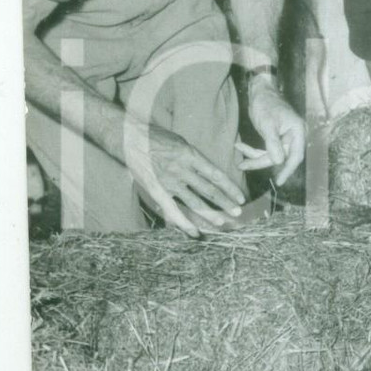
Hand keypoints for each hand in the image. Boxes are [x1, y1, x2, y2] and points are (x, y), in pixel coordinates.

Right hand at [123, 121, 244, 237]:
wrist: (130, 138)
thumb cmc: (157, 138)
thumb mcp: (181, 142)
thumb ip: (194, 158)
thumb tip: (209, 172)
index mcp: (190, 155)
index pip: (216, 175)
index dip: (230, 188)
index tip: (240, 197)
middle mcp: (182, 169)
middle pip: (208, 190)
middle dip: (225, 202)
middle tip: (237, 213)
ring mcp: (169, 181)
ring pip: (194, 201)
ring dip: (210, 213)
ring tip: (222, 223)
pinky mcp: (157, 190)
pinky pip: (173, 210)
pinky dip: (184, 223)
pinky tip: (194, 232)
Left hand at [247, 77, 304, 186]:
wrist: (260, 90)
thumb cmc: (266, 103)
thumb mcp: (267, 124)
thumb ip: (273, 144)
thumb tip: (278, 162)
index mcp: (298, 131)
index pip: (296, 156)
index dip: (288, 170)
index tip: (279, 182)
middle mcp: (294, 136)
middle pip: (281, 157)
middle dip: (261, 162)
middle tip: (244, 166)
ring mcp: (285, 137)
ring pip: (271, 154)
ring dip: (255, 157)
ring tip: (239, 160)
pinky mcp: (275, 137)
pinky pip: (266, 149)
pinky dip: (253, 150)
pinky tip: (240, 147)